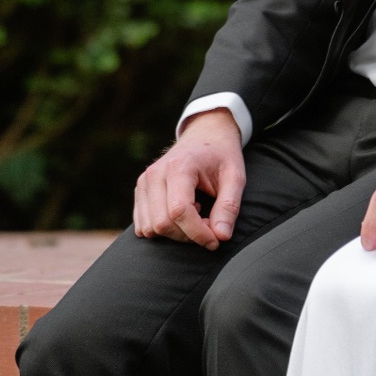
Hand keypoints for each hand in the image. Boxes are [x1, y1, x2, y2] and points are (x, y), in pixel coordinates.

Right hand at [133, 108, 245, 249]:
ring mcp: (144, 182)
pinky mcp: (140, 191)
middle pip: (162, 224)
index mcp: (179, 166)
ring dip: (176, 233)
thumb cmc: (221, 156)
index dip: (197, 233)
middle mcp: (155, 174)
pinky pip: (143, 226)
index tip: (215, 240)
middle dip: (188, 235)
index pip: (179, 211)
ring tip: (196, 214)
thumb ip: (229, 206)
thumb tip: (221, 237)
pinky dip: (163, 230)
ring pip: (150, 228)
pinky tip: (181, 213)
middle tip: (209, 224)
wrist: (205, 135)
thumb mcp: (235, 176)